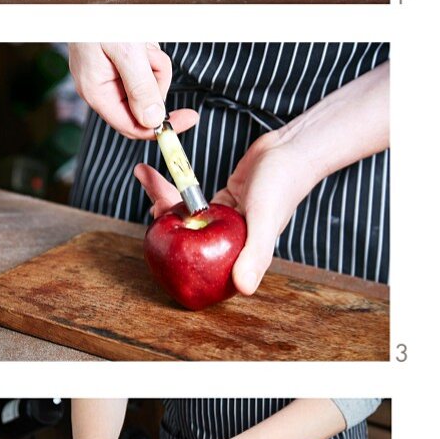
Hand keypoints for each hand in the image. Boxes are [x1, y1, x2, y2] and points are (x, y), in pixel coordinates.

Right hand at [69, 42, 198, 137]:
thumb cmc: (100, 17)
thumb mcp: (126, 53)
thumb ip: (140, 88)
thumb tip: (153, 120)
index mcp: (97, 92)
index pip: (132, 126)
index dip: (161, 128)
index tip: (188, 119)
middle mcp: (102, 87)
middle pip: (144, 105)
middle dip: (156, 83)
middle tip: (152, 59)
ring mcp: (111, 75)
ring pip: (149, 84)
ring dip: (154, 64)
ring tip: (142, 43)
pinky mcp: (121, 63)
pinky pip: (146, 68)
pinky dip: (150, 55)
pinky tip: (141, 40)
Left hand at [134, 131, 322, 295]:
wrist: (292, 149)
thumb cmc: (282, 184)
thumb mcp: (265, 221)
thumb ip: (255, 255)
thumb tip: (243, 289)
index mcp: (243, 253)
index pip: (204, 266)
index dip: (177, 256)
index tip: (158, 236)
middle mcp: (235, 241)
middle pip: (190, 239)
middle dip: (166, 221)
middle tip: (152, 202)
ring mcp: (230, 221)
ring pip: (190, 217)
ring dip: (168, 200)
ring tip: (146, 176)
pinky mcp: (228, 200)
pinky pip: (198, 201)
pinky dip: (181, 190)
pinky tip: (164, 179)